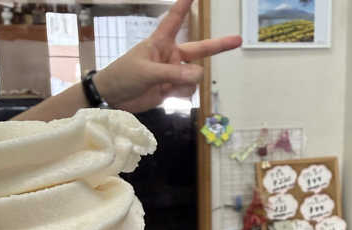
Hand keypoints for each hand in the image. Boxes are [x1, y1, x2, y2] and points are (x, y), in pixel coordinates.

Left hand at [94, 0, 240, 112]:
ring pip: (194, 77)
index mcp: (160, 42)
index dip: (185, 6)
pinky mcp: (172, 89)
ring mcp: (173, 73)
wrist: (113, 98)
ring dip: (185, 84)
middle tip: (238, 39)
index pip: (175, 20)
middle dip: (219, 45)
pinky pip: (188, 91)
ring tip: (167, 88)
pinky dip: (181, 94)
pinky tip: (167, 95)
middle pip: (200, 49)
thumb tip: (198, 75)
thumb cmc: (123, 75)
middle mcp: (171, 55)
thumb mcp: (146, 72)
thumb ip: (173, 74)